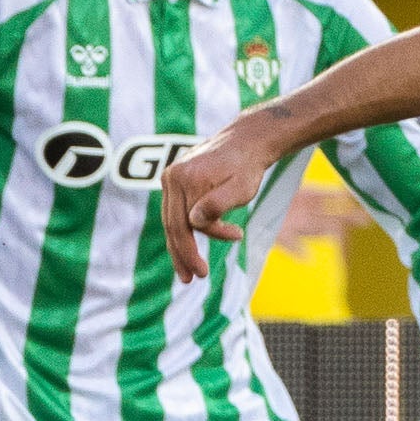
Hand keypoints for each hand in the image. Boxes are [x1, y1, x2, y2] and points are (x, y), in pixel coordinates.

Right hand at [158, 121, 285, 282]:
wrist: (246, 141)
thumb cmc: (248, 167)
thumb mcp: (241, 188)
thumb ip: (218, 204)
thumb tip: (194, 222)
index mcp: (185, 179)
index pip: (185, 225)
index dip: (193, 250)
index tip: (209, 268)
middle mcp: (172, 177)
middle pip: (172, 224)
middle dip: (182, 255)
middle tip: (192, 279)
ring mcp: (171, 177)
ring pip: (171, 220)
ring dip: (180, 246)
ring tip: (190, 271)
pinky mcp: (175, 179)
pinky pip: (175, 211)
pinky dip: (184, 229)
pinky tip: (191, 246)